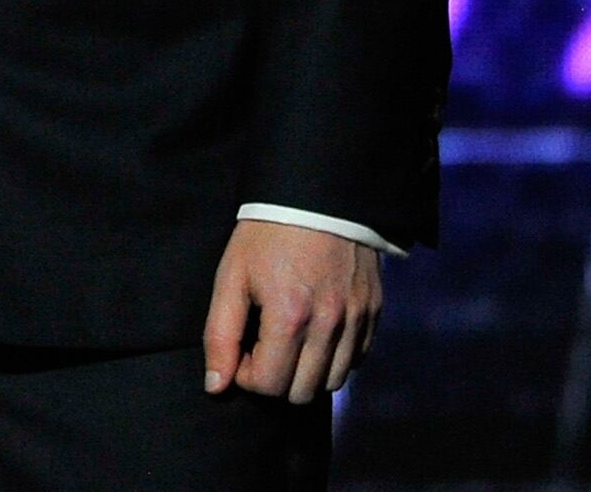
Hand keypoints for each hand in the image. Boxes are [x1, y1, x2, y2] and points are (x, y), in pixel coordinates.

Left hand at [203, 219, 382, 402]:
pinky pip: (356, 361)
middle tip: (263, 346)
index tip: (242, 350)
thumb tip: (216, 386)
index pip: (269, 385)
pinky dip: (334, 359)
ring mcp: (357, 321)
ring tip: (289, 341)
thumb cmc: (265, 236)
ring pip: (333, 383)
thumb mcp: (230, 277)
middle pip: (301, 393)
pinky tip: (315, 333)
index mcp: (289, 316)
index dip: (247, 376)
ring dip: (306, 373)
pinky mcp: (374, 314)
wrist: (316, 197)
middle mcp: (329, 325)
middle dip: (276, 379)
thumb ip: (220, 335)